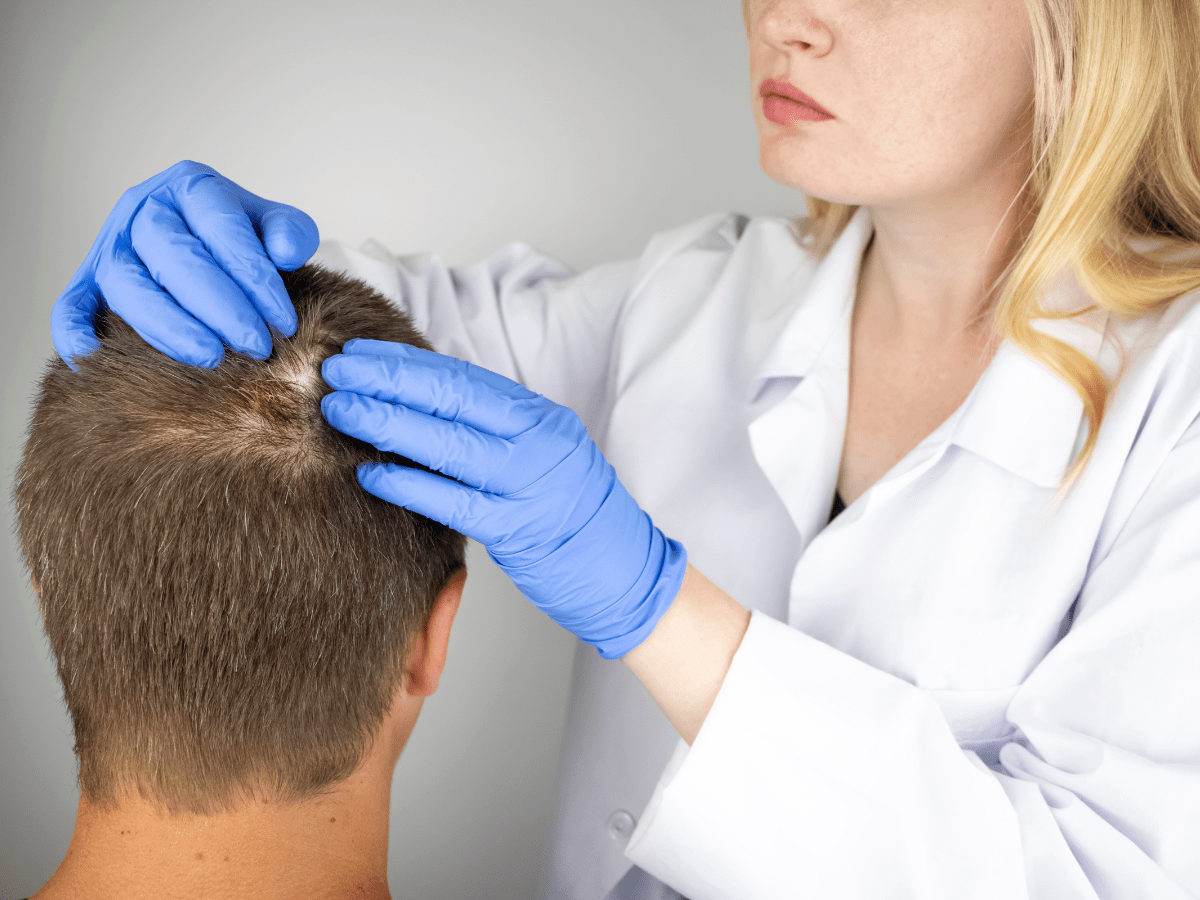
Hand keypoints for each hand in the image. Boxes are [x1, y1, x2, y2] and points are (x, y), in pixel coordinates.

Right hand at [51, 160, 318, 368]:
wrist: (213, 248)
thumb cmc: (247, 241)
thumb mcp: (277, 227)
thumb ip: (291, 232)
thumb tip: (285, 252)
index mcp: (191, 187)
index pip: (220, 227)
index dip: (254, 278)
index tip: (284, 322)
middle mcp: (143, 210)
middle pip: (172, 255)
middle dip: (219, 307)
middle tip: (256, 346)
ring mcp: (111, 247)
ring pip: (127, 285)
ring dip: (168, 326)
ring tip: (211, 358)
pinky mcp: (88, 284)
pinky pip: (70, 307)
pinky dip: (75, 333)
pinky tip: (95, 360)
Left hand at [320, 340, 687, 659]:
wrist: (627, 571)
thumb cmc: (578, 516)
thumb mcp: (545, 455)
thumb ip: (497, 432)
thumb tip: (426, 408)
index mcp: (542, 417)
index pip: (464, 378)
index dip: (408, 363)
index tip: (362, 353)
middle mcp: (539, 441)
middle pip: (452, 399)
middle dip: (388, 380)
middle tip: (337, 371)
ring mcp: (530, 484)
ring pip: (447, 443)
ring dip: (387, 423)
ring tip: (342, 410)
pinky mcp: (518, 529)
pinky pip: (453, 502)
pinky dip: (409, 485)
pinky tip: (370, 474)